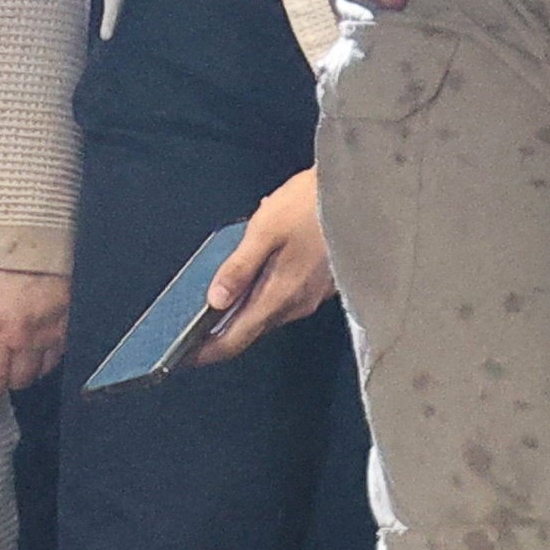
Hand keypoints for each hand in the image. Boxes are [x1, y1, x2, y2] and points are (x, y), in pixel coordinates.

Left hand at [0, 268, 68, 412]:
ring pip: (40, 369)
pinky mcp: (70, 313)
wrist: (12, 216)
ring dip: (21, 364)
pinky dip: (42, 349)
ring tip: (4, 342)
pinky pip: (58, 348)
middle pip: (16, 382)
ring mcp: (54, 324)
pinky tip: (27, 332)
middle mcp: (29, 335)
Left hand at [188, 172, 336, 362]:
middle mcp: (298, 304)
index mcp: (280, 295)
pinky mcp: (323, 284)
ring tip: (220, 298)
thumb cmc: (312, 204)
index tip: (186, 356)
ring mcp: (313, 296)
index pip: (238, 338)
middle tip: (194, 328)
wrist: (363, 193)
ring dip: (244, 311)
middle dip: (223, 331)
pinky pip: (285, 298)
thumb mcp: (265, 229)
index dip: (209, 351)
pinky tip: (256, 273)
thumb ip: (239, 267)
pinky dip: (264, 294)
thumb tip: (214, 300)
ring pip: (269, 314)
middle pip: (253, 329)